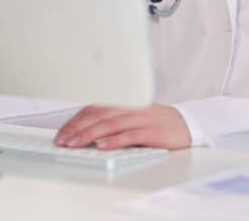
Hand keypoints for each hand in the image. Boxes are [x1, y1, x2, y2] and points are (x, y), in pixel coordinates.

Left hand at [54, 104, 190, 150]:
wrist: (187, 124)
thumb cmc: (156, 123)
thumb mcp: (131, 117)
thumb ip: (111, 121)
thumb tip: (83, 133)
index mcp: (123, 103)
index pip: (93, 108)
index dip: (75, 120)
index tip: (61, 133)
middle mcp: (130, 108)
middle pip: (98, 115)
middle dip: (77, 128)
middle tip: (62, 141)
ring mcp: (141, 119)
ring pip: (110, 124)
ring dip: (89, 135)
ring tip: (75, 144)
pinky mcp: (153, 132)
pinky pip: (130, 135)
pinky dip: (114, 140)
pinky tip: (102, 146)